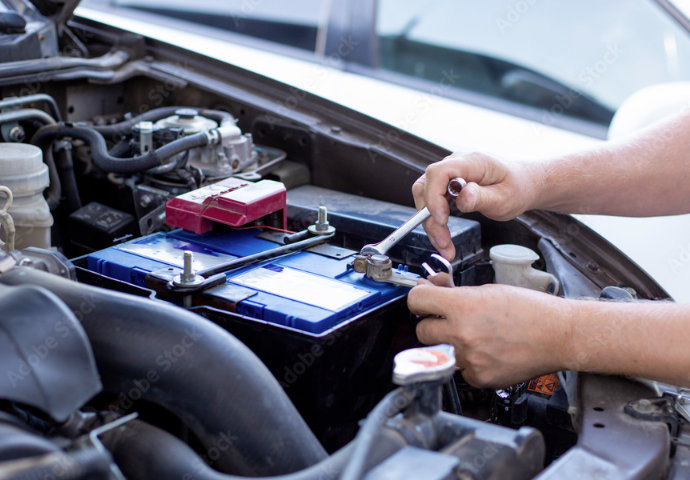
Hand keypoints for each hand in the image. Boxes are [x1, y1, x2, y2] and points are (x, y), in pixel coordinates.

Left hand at [407, 282, 571, 387]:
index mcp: (463, 307)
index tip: (423, 299)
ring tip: (473, 335)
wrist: (559, 335)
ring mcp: (470, 359)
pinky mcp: (479, 378)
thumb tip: (434, 289)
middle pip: (421, 330)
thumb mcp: (489, 290)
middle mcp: (462, 334)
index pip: (416, 301)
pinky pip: (460, 369)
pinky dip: (468, 362)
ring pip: (440, 351)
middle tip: (447, 319)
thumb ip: (456, 293)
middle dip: (431, 323)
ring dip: (449, 343)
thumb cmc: (531, 310)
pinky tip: (486, 351)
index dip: (418, 298)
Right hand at [412, 152, 537, 259]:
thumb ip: (482, 197)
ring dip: (430, 223)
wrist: (522, 184)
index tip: (442, 220)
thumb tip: (463, 196)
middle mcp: (457, 164)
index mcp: (472, 162)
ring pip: (426, 196)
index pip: (439, 172)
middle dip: (429, 217)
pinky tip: (443, 237)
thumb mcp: (505, 198)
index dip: (434, 196)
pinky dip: (435, 221)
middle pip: (426, 186)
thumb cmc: (516, 188)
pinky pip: (432, 201)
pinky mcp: (448, 184)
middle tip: (442, 242)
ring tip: (444, 245)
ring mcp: (451, 174)